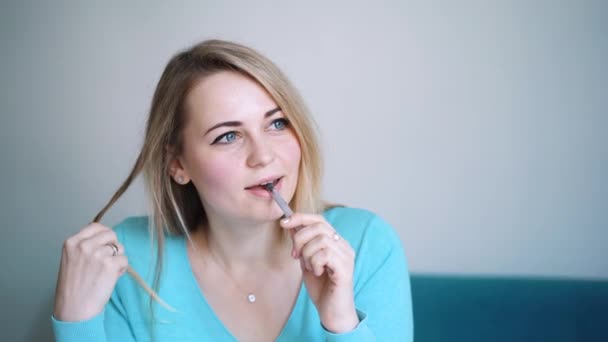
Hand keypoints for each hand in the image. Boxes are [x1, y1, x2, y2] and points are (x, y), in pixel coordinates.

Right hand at [53, 223, 127, 321]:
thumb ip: (84, 247)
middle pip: (111, 234)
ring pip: (120, 248)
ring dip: (117, 260)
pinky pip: (125, 260)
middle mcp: (84, 245)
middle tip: (108, 260)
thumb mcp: (71, 260)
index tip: (105, 244)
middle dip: (113, 246)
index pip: (96, 226)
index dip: (104, 235)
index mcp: (72, 242)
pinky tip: (110, 279)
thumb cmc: (73, 288)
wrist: (74, 309)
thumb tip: (106, 237)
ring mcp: (97, 254)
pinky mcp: (110, 264)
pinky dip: (121, 270)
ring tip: (106, 273)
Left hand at [280, 213, 358, 332]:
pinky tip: (317, 273)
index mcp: (336, 243)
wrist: (333, 314)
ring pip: (320, 240)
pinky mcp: (346, 268)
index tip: (284, 222)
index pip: (319, 219)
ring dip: (308, 254)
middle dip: (300, 238)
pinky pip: (325, 254)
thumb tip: (292, 226)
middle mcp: (344, 246)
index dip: (300, 218)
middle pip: (319, 226)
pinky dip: (315, 263)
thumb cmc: (322, 290)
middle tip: (295, 255)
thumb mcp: (307, 262)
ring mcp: (347, 256)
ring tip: (310, 268)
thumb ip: (302, 245)